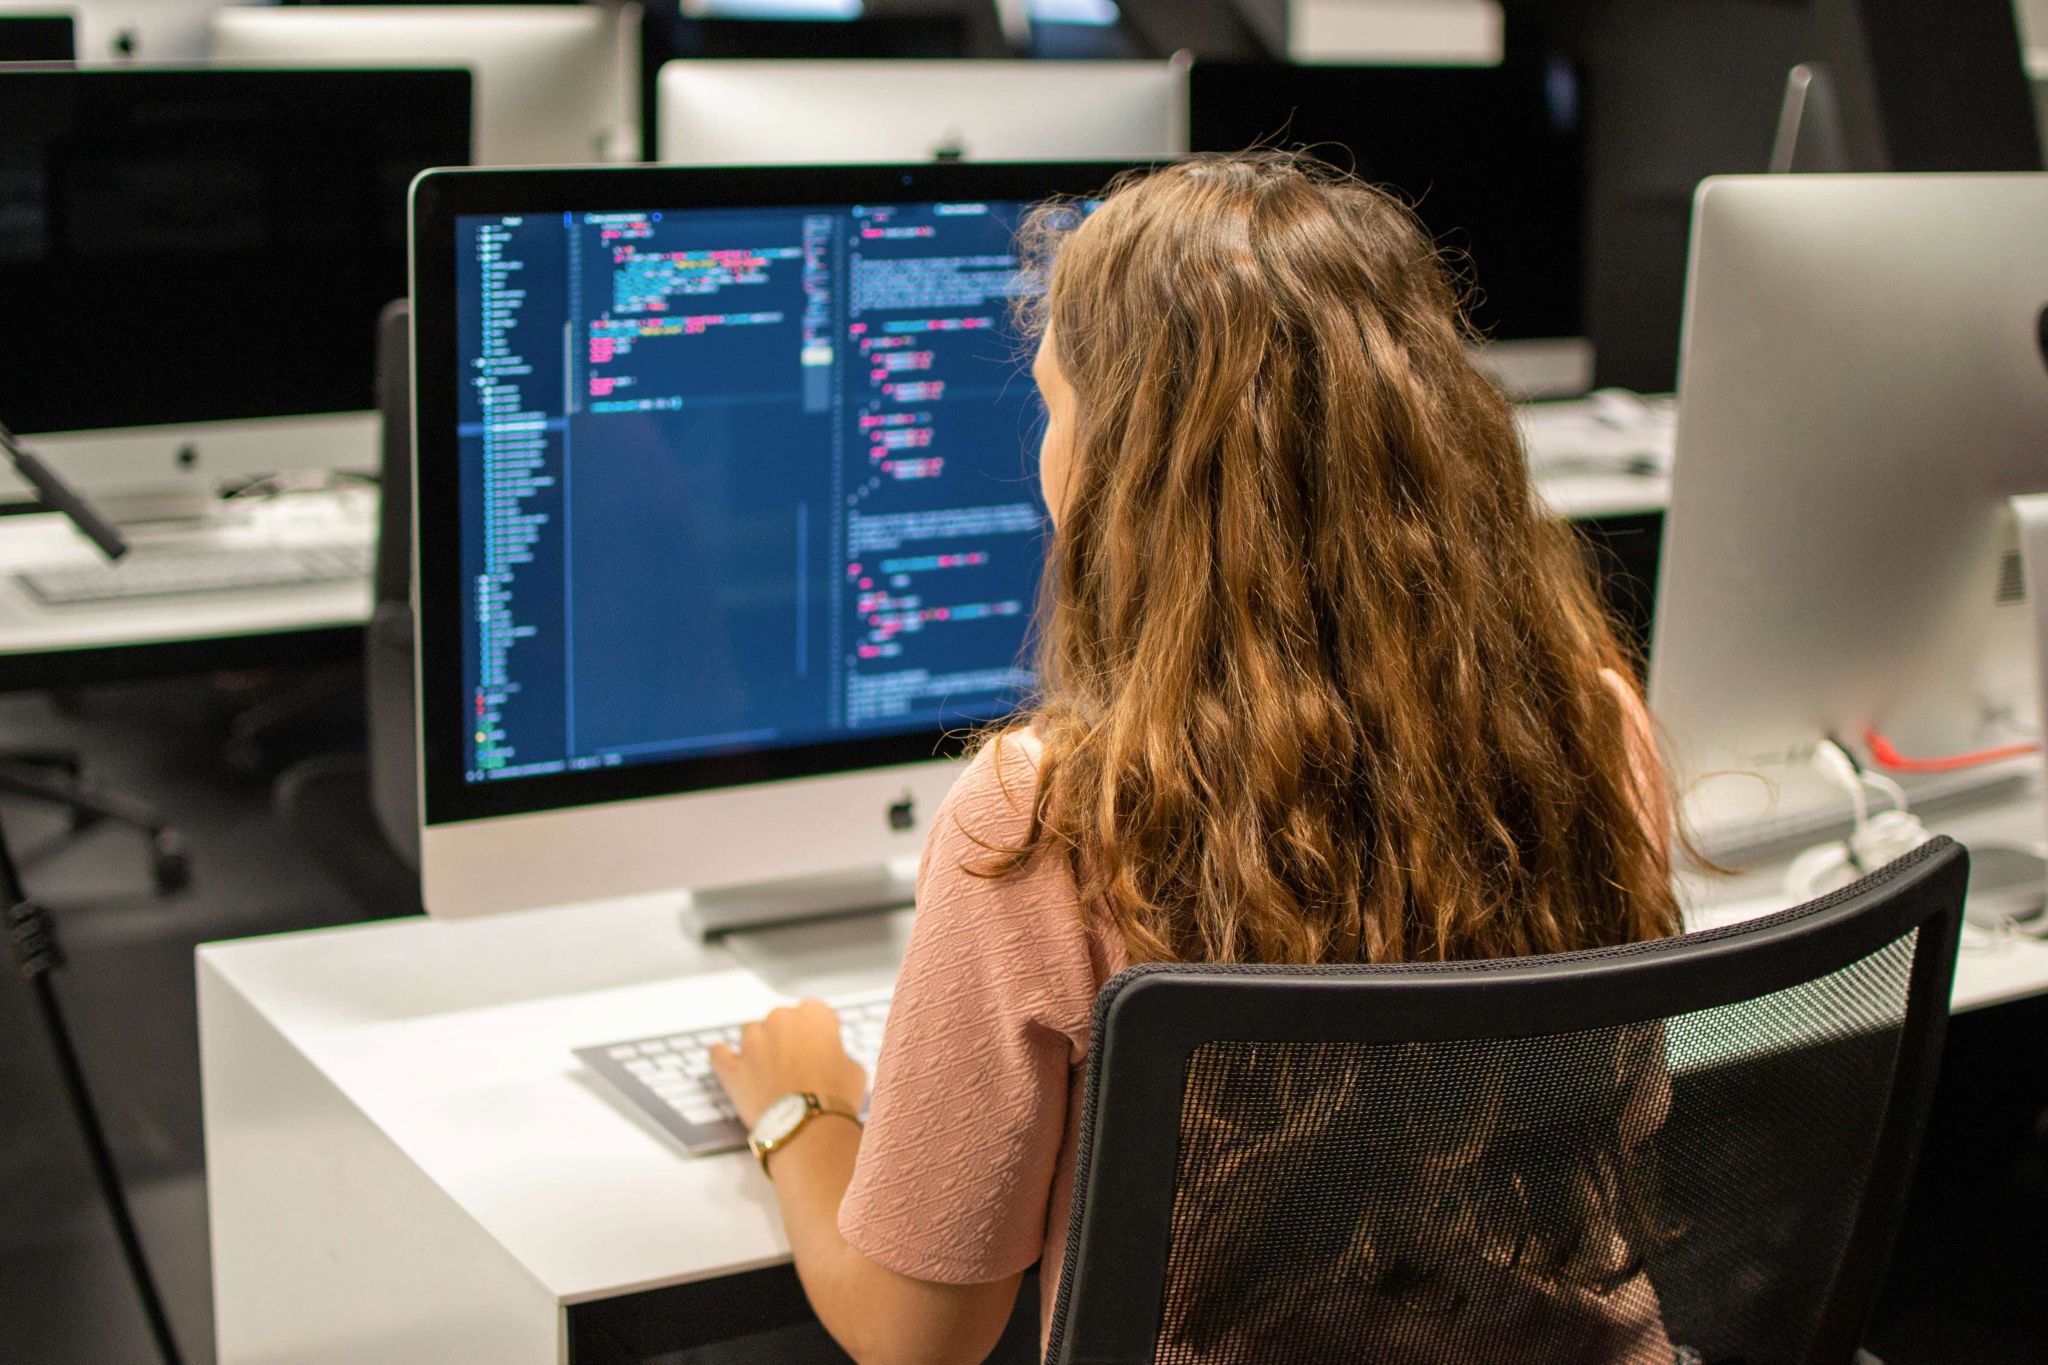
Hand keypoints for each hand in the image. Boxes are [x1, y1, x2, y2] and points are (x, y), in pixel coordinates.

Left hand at [708, 999, 866, 1130]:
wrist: (808, 1126)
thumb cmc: (835, 1098)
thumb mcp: (854, 1069)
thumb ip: (838, 1055)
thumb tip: (832, 1062)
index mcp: (813, 1014)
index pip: (816, 1012)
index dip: (819, 1032)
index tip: (822, 1048)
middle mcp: (780, 1020)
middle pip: (782, 1019)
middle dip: (789, 1038)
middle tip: (799, 1065)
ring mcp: (752, 1043)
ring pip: (752, 1031)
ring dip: (760, 1045)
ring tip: (770, 1070)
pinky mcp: (733, 1068)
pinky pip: (718, 1053)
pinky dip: (723, 1055)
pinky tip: (725, 1056)